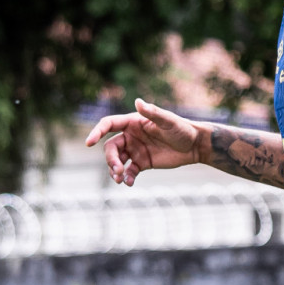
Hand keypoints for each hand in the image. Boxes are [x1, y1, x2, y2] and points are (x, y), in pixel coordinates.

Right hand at [84, 99, 203, 185]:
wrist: (194, 146)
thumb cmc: (181, 129)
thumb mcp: (168, 121)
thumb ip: (152, 112)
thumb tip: (137, 101)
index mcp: (133, 122)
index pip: (109, 124)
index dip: (97, 132)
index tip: (90, 142)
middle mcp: (131, 136)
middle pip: (110, 147)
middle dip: (110, 159)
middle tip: (117, 170)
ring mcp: (135, 150)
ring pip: (117, 160)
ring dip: (114, 170)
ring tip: (120, 179)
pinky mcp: (142, 163)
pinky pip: (129, 171)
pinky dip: (126, 178)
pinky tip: (129, 183)